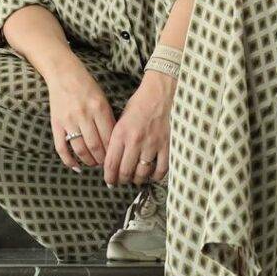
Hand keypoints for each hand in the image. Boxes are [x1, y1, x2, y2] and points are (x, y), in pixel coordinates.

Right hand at [45, 56, 115, 171]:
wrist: (63, 74)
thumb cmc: (87, 86)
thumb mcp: (103, 98)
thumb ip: (108, 118)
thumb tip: (114, 142)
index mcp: (99, 108)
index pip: (109, 137)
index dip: (113, 151)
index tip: (116, 157)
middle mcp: (84, 115)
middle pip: (96, 146)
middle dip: (102, 159)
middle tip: (105, 164)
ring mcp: (69, 120)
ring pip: (80, 149)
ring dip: (88, 161)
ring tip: (93, 163)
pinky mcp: (56, 124)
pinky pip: (61, 147)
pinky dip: (69, 160)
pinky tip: (76, 166)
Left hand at [104, 70, 176, 186]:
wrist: (160, 94)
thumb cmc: (140, 105)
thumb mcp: (121, 120)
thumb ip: (116, 140)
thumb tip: (112, 160)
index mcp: (121, 134)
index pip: (111, 164)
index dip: (109, 177)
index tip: (110, 181)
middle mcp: (135, 141)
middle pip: (125, 172)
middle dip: (122, 180)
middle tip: (122, 181)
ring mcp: (152, 145)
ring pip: (142, 173)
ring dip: (137, 179)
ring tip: (136, 178)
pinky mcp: (167, 146)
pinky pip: (161, 169)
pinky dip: (156, 176)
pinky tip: (152, 175)